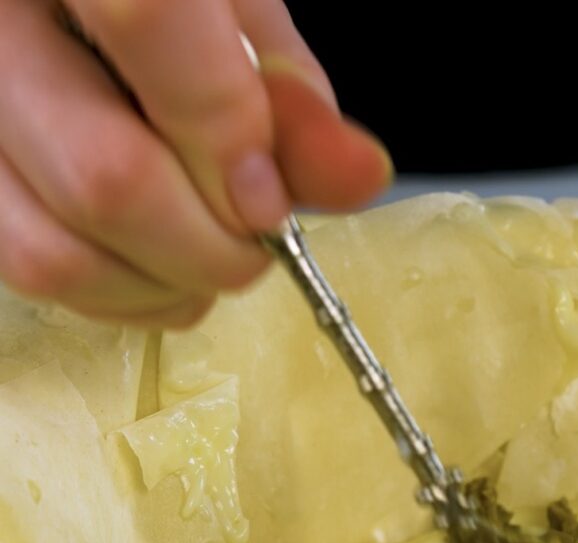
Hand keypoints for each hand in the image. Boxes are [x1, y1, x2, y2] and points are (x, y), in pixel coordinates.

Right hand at [0, 0, 391, 326]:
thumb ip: (292, 103)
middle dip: (213, 247)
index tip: (271, 201)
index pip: (150, 19)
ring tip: (209, 249)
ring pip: (56, 253)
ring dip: (168, 285)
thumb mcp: (237, 22)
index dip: (225, 131)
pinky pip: (35, 277)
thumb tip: (360, 176)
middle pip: (105, 177)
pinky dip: (124, 297)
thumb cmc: (173, 12)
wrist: (80, 16)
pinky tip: (159, 262)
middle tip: (255, 237)